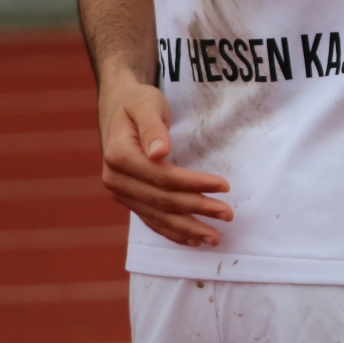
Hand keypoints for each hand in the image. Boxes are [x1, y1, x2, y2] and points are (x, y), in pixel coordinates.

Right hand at [97, 68, 232, 247]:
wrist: (119, 108)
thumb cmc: (137, 102)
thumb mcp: (146, 104)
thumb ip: (152, 127)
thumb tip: (159, 152)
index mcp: (118, 156)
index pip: (162, 177)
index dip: (194, 184)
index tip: (224, 186)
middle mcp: (115, 179)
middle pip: (162, 200)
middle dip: (197, 209)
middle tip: (228, 214)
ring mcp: (121, 192)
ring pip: (157, 216)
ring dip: (188, 228)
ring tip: (214, 238)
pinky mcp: (129, 198)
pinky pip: (151, 219)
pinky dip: (172, 231)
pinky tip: (192, 239)